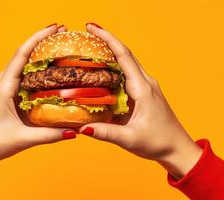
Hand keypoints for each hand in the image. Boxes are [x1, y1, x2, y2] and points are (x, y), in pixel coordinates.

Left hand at [0, 24, 75, 180]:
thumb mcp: (23, 139)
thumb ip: (50, 135)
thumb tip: (75, 130)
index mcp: (3, 87)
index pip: (22, 55)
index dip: (38, 38)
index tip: (55, 28)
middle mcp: (1, 82)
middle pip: (23, 55)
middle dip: (43, 42)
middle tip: (63, 35)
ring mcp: (1, 86)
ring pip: (22, 64)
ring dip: (38, 55)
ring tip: (58, 49)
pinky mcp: (4, 93)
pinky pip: (21, 75)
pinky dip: (34, 69)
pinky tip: (47, 71)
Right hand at [80, 24, 201, 178]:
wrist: (176, 148)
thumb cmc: (158, 142)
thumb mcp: (130, 139)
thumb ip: (105, 132)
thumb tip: (81, 127)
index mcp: (142, 89)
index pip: (124, 56)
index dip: (108, 39)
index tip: (92, 28)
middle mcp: (145, 83)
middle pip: (124, 55)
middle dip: (106, 41)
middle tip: (86, 34)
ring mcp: (145, 87)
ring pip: (126, 64)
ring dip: (109, 53)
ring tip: (90, 49)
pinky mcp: (142, 93)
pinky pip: (126, 76)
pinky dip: (113, 69)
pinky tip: (101, 71)